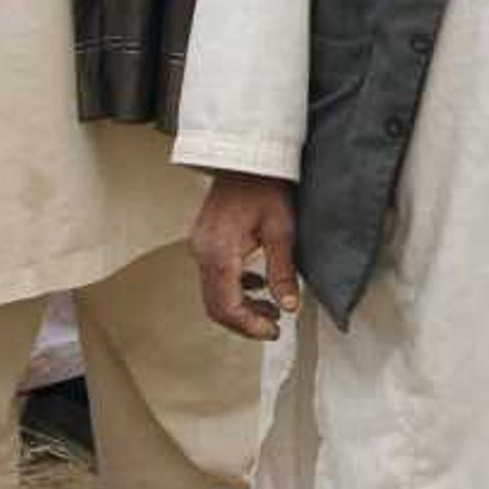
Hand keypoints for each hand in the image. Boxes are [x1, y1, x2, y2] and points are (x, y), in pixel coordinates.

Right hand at [192, 170, 300, 339]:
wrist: (246, 158)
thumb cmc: (264, 186)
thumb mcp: (281, 230)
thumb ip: (283, 271)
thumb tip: (289, 305)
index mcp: (219, 252)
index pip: (227, 306)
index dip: (250, 325)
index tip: (272, 331)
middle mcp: (202, 252)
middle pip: (216, 306)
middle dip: (244, 322)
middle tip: (272, 327)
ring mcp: (200, 246)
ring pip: (213, 294)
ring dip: (240, 307)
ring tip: (271, 309)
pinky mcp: (204, 241)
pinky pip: (213, 277)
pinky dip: (234, 289)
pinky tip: (257, 285)